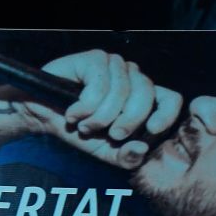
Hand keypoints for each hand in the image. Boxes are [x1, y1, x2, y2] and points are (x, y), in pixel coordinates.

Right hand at [24, 49, 183, 169]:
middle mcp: (133, 77)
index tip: (152, 129)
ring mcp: (115, 64)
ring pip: (121, 93)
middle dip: (128, 122)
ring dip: (99, 118)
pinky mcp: (96, 58)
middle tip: (110, 134)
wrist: (44, 117)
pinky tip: (73, 112)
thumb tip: (142, 148)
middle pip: (146, 97)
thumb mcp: (108, 153)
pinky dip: (84, 107)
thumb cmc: (79, 131)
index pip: (171, 99)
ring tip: (84, 124)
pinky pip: (100, 87)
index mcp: (143, 98)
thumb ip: (128, 157)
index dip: (166, 114)